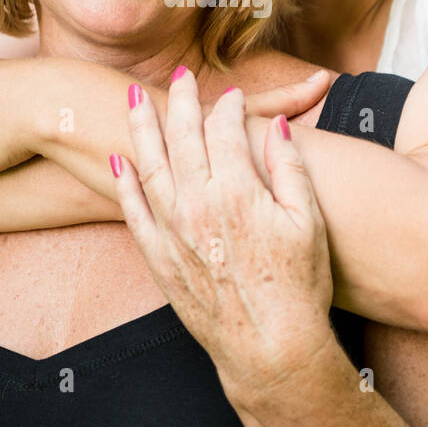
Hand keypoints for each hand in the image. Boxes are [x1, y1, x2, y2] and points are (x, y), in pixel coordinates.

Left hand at [111, 68, 335, 405]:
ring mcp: (173, 232)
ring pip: (149, 165)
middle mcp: (197, 205)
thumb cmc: (299, 287)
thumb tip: (278, 128)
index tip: (233, 97)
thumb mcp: (308, 222)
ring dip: (141, 127)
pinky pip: (134, 212)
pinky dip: (125, 184)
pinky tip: (119, 163)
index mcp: (237, 191)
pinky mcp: (160, 259)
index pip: (225, 130)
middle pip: (181, 137)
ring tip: (133, 99)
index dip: (230, 107)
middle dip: (180, 101)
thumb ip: (289, 168)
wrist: (270, 350)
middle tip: (180, 76)